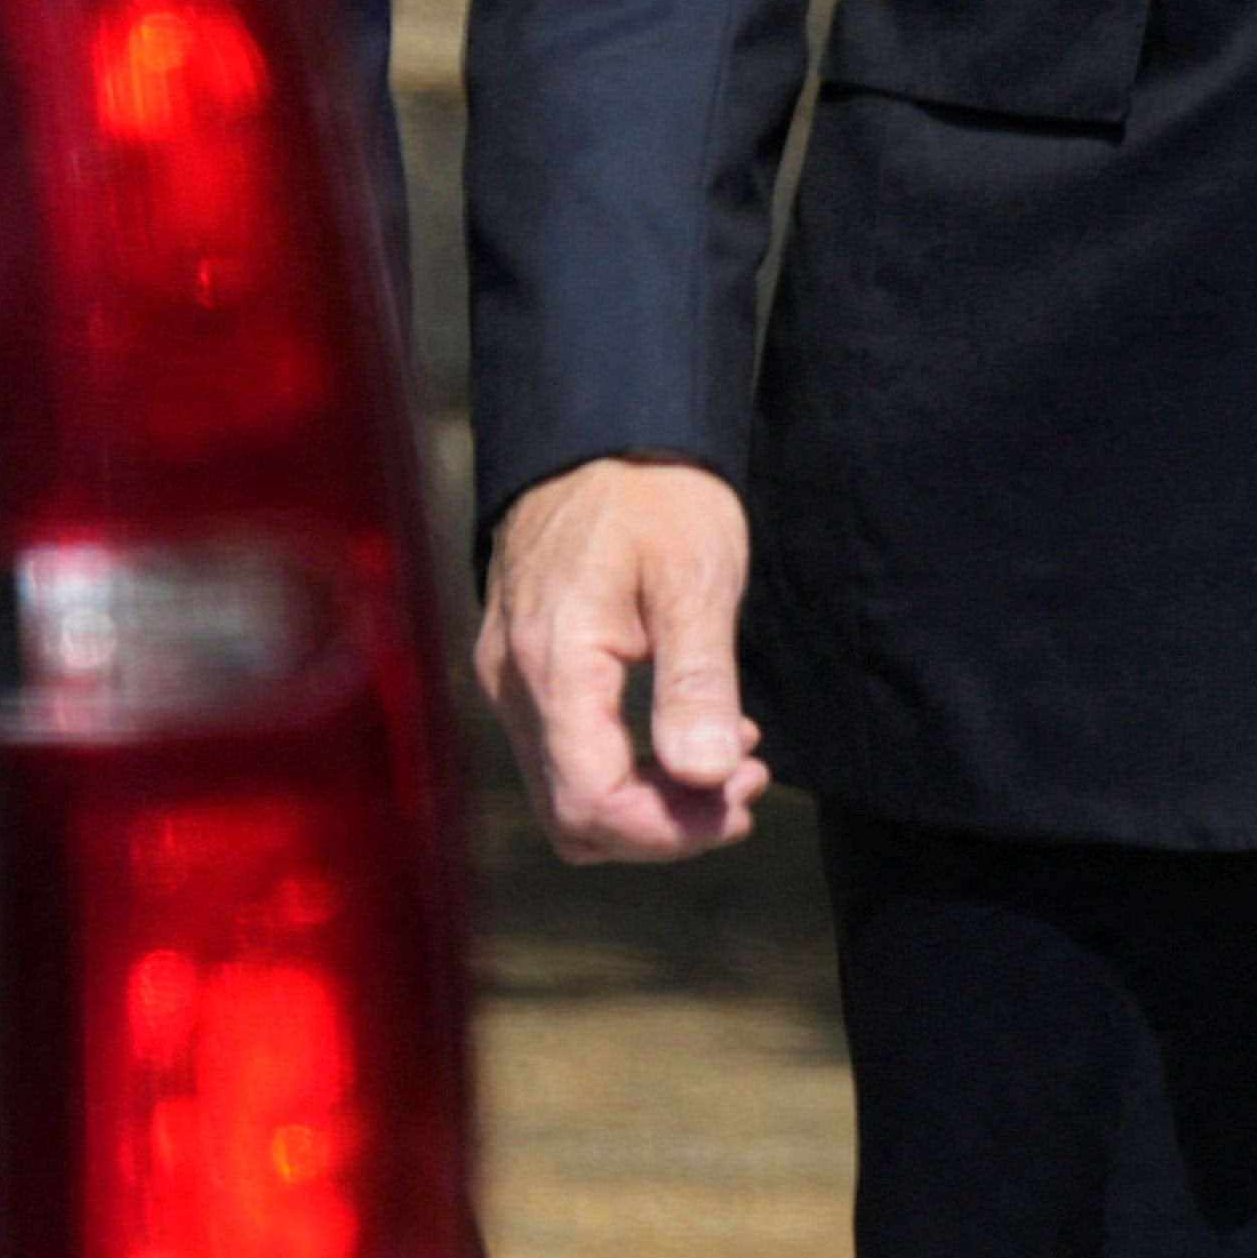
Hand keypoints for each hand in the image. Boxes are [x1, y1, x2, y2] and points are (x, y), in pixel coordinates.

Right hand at [479, 457, 767, 861]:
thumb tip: (705, 776)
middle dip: (664, 825)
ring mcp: (509, 676)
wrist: (601, 428)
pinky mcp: (523, 668)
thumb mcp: (695, 578)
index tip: (743, 799)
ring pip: (565, 793)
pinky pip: (563, 753)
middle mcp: (513, 681)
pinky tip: (690, 733)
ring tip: (730, 762)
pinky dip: (626, 768)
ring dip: (649, 802)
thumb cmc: (656, 492)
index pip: (592, 802)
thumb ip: (697, 682)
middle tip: (746, 785)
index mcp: (554, 662)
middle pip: (572, 817)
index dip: (670, 829)